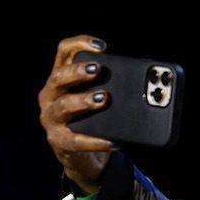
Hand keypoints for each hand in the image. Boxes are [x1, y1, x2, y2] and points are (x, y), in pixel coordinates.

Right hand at [38, 35, 116, 193]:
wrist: (81, 156)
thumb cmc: (92, 121)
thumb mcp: (98, 100)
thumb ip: (112, 87)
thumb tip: (148, 86)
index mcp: (61, 79)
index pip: (64, 52)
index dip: (79, 44)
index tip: (101, 46)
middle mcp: (50, 95)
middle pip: (58, 76)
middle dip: (78, 72)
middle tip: (98, 69)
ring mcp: (51, 118)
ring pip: (63, 105)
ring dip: (83, 100)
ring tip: (104, 98)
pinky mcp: (59, 141)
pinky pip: (77, 140)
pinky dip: (97, 141)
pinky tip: (113, 141)